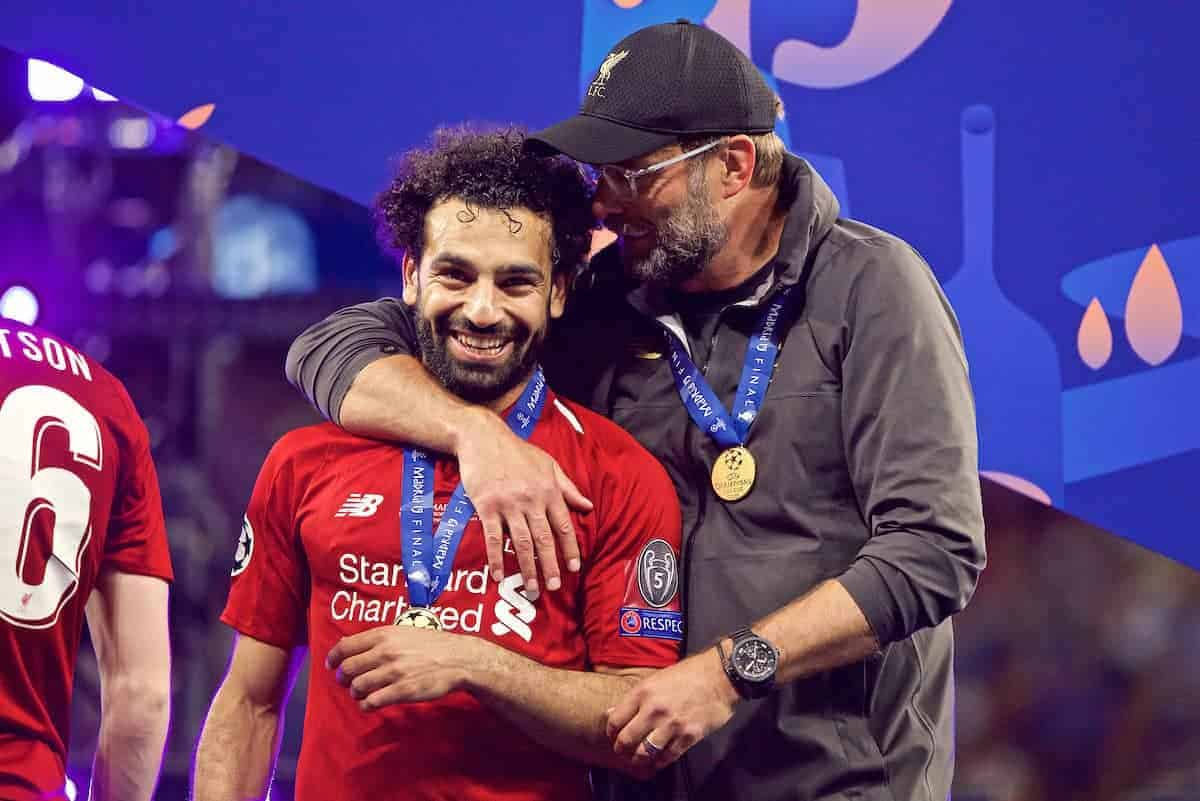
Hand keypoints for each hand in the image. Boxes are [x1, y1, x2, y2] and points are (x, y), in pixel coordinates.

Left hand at [325, 625, 483, 710]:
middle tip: (348, 682)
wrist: (458, 658)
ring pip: (357, 687)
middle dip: (344, 678)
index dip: (333, 658)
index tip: (332, 666)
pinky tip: (371, 703)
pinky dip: (366, 705)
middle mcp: (386, 652)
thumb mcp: (402, 632)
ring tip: (362, 693)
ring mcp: (394, 672)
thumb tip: (345, 644)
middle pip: (348, 669)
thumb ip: (375, 639)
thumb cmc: (430, 644)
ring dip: (356, 692)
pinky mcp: (403, 691)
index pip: (345, 647)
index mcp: (383, 635)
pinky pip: (372, 702)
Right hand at [456, 408, 592, 594]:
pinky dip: (496, 558)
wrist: (483, 437)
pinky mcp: (486, 506)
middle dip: (550, 566)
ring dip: (527, 568)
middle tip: (554, 588)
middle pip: (544, 539)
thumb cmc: (517, 452)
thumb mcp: (548, 464)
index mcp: (549, 491)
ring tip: (532, 588)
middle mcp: (531, 500)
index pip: (564, 526)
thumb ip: (568, 488)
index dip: (570, 549)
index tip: (575, 569)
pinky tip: (499, 575)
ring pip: (521, 543)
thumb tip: (588, 507)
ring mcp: (508, 504)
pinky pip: (493, 538)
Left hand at [605, 648, 738, 768]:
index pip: (615, 720)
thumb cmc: (689, 674)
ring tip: (639, 759)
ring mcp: (671, 724)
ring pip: (645, 752)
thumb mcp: (656, 678)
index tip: (614, 736)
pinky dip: (661, 761)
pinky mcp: (689, 735)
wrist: (720, 675)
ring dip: (639, 759)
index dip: (611, 732)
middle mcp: (654, 710)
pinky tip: (658, 760)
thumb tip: (612, 711)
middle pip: (627, 739)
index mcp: (643, 692)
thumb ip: (634, 697)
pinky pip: (669, 756)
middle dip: (621, 749)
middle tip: (623, 752)